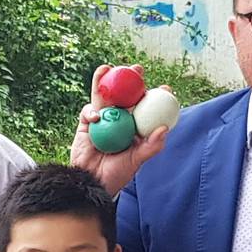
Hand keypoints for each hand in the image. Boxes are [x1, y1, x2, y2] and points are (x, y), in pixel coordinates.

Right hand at [67, 67, 169, 192]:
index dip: (157, 96)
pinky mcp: (86, 124)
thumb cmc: (116, 174)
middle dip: (130, 79)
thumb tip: (164, 128)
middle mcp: (120, 120)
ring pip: (104, 96)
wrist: (90, 182)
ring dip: (105, 81)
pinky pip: (88, 111)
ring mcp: (103, 120)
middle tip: (136, 69)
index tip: (166, 88)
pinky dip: (91, 111)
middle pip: (126, 95)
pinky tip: (96, 117)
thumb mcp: (137, 161)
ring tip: (107, 68)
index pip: (148, 108)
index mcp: (136, 127)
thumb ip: (151, 146)